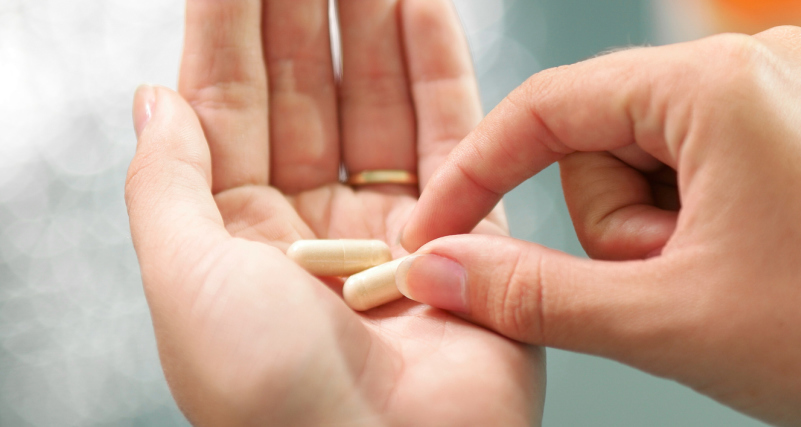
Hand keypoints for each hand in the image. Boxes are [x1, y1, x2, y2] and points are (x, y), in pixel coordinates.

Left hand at [125, 0, 540, 424]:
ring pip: (380, 102)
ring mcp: (391, 228)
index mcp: (235, 240)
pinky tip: (420, 6)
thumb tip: (155, 97)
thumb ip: (168, 180)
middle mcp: (313, 229)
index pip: (229, 105)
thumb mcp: (185, 281)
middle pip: (307, 92)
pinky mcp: (466, 232)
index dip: (230, 27)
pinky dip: (438, 67)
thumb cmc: (275, 402)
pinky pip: (452, 134)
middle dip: (304, 13)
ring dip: (372, 25)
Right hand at [397, 27, 800, 425]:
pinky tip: (750, 269)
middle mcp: (760, 62)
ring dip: (660, 234)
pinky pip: (708, 162)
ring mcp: (794, 89)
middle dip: (617, 227)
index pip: (550, 107)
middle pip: (605, 136)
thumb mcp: (665, 321)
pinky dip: (700, 222)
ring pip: (654, 156)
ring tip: (723, 285)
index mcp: (719, 83)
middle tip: (674, 287)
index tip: (437, 237)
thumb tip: (437, 270)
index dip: (479, 178)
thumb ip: (531, 293)